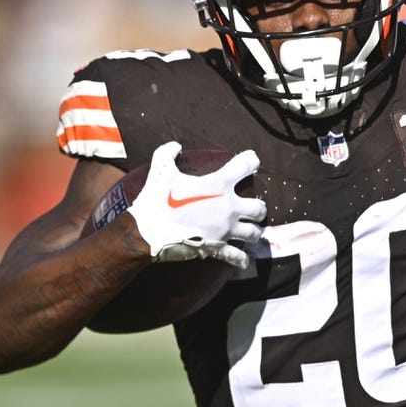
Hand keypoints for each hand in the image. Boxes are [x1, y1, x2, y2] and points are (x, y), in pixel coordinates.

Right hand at [128, 142, 266, 268]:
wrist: (145, 232)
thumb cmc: (155, 200)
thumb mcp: (160, 171)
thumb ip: (167, 153)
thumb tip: (176, 146)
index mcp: (218, 185)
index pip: (246, 166)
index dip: (251, 161)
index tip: (252, 161)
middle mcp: (228, 207)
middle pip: (259, 208)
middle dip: (258, 208)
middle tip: (251, 207)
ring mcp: (225, 230)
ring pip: (254, 233)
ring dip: (253, 231)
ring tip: (249, 230)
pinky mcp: (217, 248)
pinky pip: (237, 257)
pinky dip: (241, 260)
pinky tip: (243, 260)